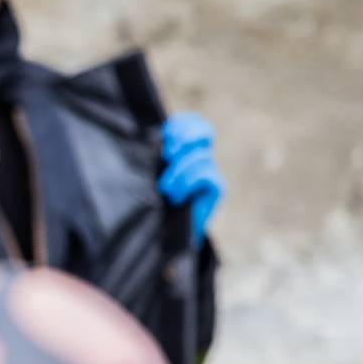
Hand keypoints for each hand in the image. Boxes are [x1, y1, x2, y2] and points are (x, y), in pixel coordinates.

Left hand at [159, 112, 224, 243]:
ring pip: (201, 157)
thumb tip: (152, 138)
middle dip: (185, 138)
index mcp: (183, 150)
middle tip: (168, 153)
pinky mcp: (217, 189)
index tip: (166, 134)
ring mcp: (210, 172)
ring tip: (165, 189)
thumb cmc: (149, 206)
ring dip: (179, 171)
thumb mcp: (145, 179)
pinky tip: (176, 196)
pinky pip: (208, 176)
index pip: (193, 124)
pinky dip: (189, 182)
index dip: (183, 124)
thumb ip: (150, 158)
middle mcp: (199, 158)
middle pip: (204, 133)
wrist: (164, 239)